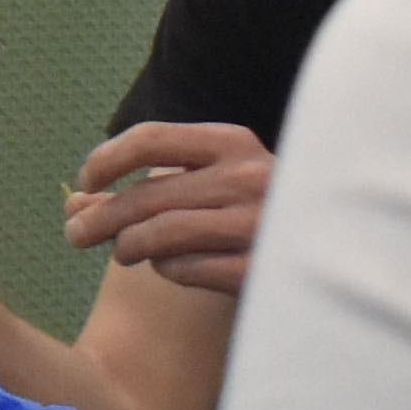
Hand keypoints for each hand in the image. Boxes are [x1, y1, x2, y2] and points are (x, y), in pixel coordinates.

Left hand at [69, 121, 269, 292]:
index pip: (150, 139)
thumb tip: (74, 204)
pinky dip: (168, 269)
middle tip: (74, 236)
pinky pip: (187, 269)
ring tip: (122, 253)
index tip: (86, 182)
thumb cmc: (255, 212)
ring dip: (129, 247)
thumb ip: (146, 188)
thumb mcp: (210, 183)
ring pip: (161, 234)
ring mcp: (258, 224)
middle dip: (100, 217)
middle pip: (146, 194)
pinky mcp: (260, 270)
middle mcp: (248, 177)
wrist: (337, 250)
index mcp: (232, 143)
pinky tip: (170, 267)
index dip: (106, 160)